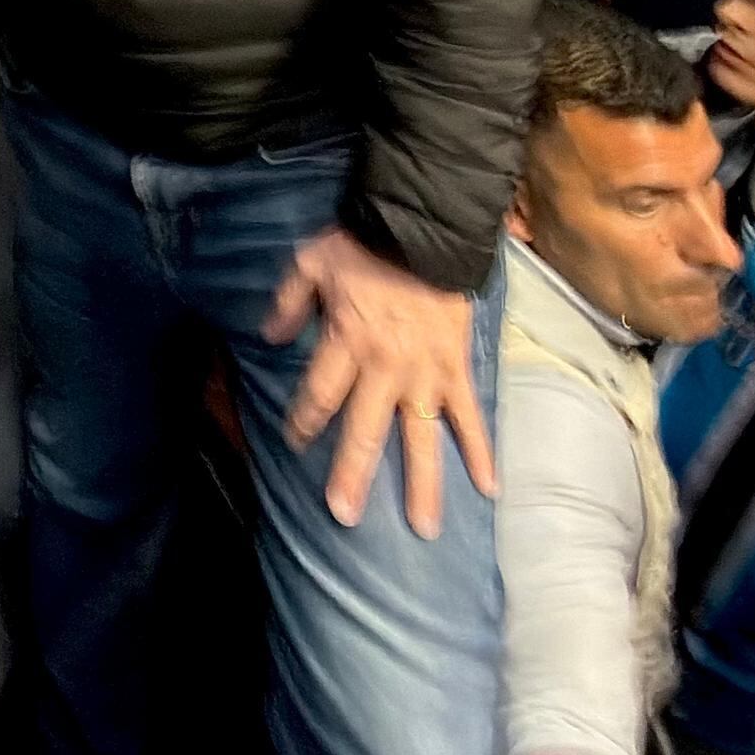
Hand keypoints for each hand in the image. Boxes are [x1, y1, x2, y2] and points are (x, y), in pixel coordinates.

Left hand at [265, 224, 493, 535]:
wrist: (429, 226)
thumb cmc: (365, 243)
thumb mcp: (311, 262)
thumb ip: (288, 301)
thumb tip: (267, 336)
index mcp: (347, 342)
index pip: (319, 395)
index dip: (304, 421)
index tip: (296, 443)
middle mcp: (386, 367)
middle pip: (365, 430)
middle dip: (352, 475)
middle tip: (344, 516)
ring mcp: (426, 374)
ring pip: (422, 437)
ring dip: (422, 484)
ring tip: (424, 528)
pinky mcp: (458, 370)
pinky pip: (470, 416)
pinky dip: (481, 451)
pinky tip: (488, 488)